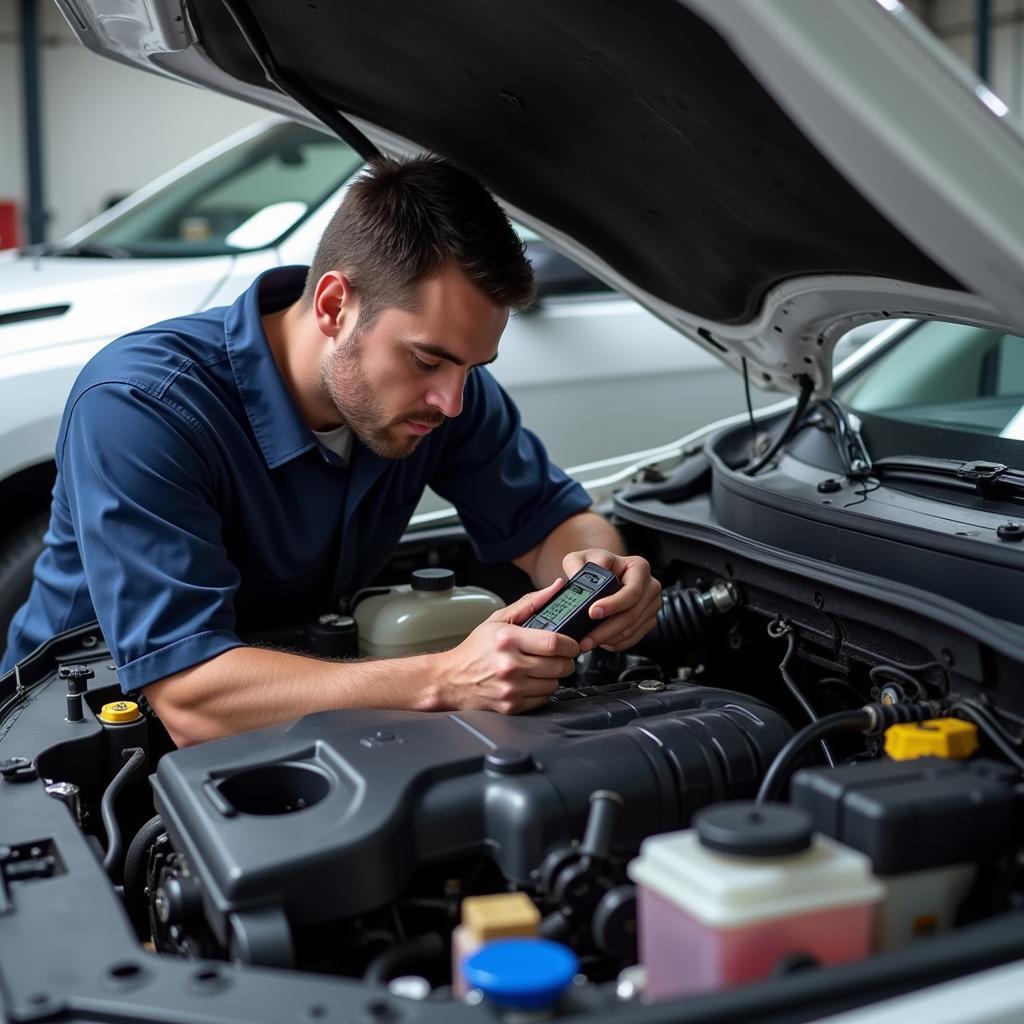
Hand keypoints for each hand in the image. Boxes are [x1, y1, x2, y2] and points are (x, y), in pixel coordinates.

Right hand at [434, 578, 579, 713]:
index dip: (570, 644)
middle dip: (566, 660)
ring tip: (541, 668)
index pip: (554, 643)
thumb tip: (555, 588)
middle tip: (559, 656)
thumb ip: (530, 603)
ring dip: (554, 676)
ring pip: (554, 684)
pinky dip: (542, 690)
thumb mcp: (498, 620)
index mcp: (508, 639)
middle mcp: (510, 665)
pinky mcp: (511, 706)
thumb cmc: (475, 649)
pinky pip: (543, 699)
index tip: (572, 644)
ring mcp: (511, 688)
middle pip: (559, 665)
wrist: (451, 679)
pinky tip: (531, 681)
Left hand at [560, 549, 661, 652]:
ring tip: (587, 642)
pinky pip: (633, 638)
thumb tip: (574, 579)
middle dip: (606, 630)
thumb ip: (575, 565)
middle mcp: (650, 586)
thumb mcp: (580, 558)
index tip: (592, 613)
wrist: (602, 575)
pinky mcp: (648, 621)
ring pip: (631, 630)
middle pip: (631, 615)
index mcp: (639, 567)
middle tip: (586, 638)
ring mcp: (651, 605)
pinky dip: (615, 643)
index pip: (631, 591)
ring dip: (608, 639)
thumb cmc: (593, 565)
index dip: (613, 604)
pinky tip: (600, 641)